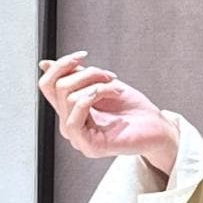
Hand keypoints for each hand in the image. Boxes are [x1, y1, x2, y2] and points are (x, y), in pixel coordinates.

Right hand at [37, 49, 177, 174]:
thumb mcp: (100, 84)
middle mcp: (70, 125)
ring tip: (116, 89)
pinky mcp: (88, 147)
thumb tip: (45, 64)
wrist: (157, 127)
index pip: (47, 85)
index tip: (82, 55)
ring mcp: (78, 138)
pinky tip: (112, 94)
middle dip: (87, 73)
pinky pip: (75, 117)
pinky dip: (93, 97)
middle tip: (110, 76)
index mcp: (70, 111)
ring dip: (97, 84)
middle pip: (59, 87)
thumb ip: (75, 76)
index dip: (61, 65)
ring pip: (69, 97)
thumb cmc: (133, 109)